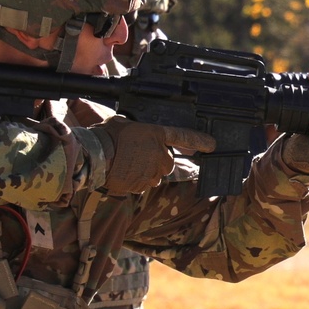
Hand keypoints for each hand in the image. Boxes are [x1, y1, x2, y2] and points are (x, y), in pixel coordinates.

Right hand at [99, 117, 214, 194]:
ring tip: (126, 164)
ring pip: (154, 175)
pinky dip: (134, 181)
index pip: (183, 137)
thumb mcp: (123, 123)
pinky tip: (121, 173)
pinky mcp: (141, 186)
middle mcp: (159, 155)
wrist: (96, 157)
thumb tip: (133, 131)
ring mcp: (152, 173)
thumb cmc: (107, 136)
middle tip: (137, 156)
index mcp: (157, 136)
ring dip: (144, 172)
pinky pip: (141, 185)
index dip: (199, 141)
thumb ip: (136, 129)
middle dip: (156, 161)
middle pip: (166, 162)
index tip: (212, 145)